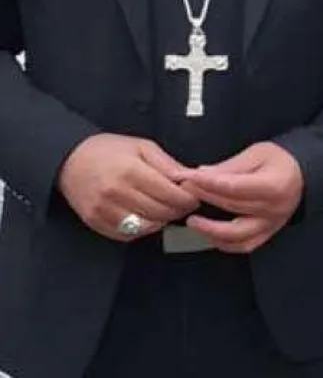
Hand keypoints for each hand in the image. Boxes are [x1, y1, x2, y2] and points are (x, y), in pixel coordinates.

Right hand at [57, 133, 199, 241]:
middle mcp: (116, 192)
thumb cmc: (108, 150)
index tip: (195, 196)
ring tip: (166, 209)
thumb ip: (167, 164)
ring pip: (146, 226)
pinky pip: (127, 234)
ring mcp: (103, 210)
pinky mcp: (95, 222)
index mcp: (130, 171)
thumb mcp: (142, 147)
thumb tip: (189, 178)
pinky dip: (142, 229)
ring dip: (162, 220)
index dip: (188, 198)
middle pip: (160, 212)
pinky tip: (147, 217)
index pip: (169, 193)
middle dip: (178, 210)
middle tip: (184, 204)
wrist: (69, 159)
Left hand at [178, 142, 303, 253]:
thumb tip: (199, 174)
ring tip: (192, 220)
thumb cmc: (280, 160)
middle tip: (183, 190)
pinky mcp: (269, 233)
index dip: (208, 183)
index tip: (187, 177)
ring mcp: (271, 224)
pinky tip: (210, 235)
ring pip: (236, 233)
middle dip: (204, 197)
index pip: (234, 187)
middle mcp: (274, 209)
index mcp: (274, 185)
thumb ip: (230, 167)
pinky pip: (244, 245)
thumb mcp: (257, 154)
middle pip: (232, 206)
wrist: (303, 174)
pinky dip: (225, 244)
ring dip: (210, 228)